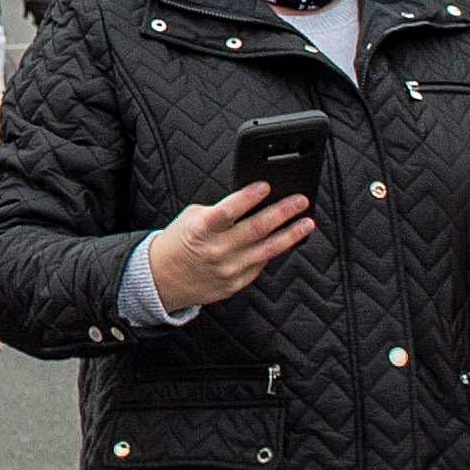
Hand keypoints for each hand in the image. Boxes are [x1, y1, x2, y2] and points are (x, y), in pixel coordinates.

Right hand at [143, 187, 316, 313]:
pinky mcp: (235, 283)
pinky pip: (260, 265)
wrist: (162, 278)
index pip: (230, 210)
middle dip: (283, 212)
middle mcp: (216, 250)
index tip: (266, 186)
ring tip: (307, 223)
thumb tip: (254, 202)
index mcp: (201, 229)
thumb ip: (221, 210)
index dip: (249, 197)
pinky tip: (285, 241)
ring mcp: (228, 269)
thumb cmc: (180, 242)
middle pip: (257, 228)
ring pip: (267, 250)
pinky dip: (273, 251)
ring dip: (290, 235)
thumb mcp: (193, 217)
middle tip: (300, 201)